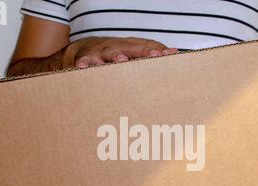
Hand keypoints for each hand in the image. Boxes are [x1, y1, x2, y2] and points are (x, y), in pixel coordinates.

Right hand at [61, 37, 178, 68]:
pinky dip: (84, 65)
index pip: (147, 46)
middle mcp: (116, 47)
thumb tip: (173, 53)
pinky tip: (85, 68)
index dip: (158, 50)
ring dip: (116, 56)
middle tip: (154, 56)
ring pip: (108, 52)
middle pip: (131, 47)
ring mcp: (100, 53)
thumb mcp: (131, 52)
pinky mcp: (85, 60)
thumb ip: (149, 54)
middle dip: (142, 51)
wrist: (84, 50)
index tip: (169, 55)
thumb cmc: (113, 55)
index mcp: (129, 46)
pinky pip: (84, 62)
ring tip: (122, 60)